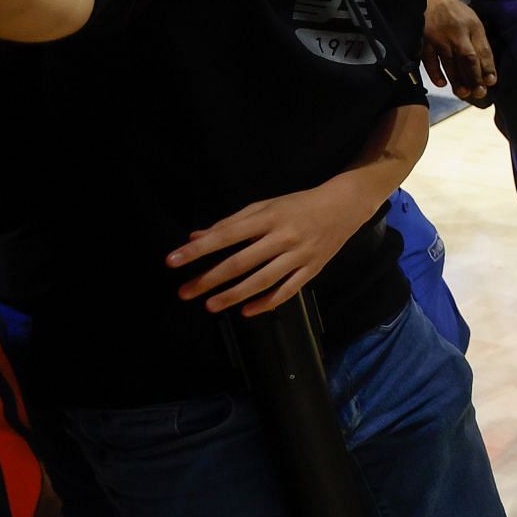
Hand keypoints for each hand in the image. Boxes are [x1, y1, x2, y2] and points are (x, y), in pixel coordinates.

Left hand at [167, 182, 376, 316]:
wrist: (344, 206)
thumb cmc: (298, 205)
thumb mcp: (264, 206)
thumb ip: (231, 223)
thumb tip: (197, 237)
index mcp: (268, 217)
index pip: (226, 235)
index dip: (198, 249)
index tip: (173, 261)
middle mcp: (283, 237)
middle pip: (241, 262)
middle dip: (210, 278)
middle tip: (185, 292)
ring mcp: (299, 255)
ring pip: (262, 280)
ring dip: (234, 295)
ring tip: (210, 306)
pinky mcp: (312, 269)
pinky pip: (287, 291)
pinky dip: (266, 303)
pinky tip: (246, 311)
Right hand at [422, 0, 497, 100]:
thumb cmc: (457, 13)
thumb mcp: (474, 22)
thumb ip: (480, 43)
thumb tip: (486, 69)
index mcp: (473, 27)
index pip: (483, 50)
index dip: (488, 67)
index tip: (491, 82)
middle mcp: (457, 33)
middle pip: (467, 58)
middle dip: (474, 77)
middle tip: (479, 93)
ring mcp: (439, 37)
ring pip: (449, 62)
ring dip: (456, 79)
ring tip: (463, 93)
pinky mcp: (425, 40)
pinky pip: (429, 60)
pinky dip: (435, 73)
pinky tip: (442, 84)